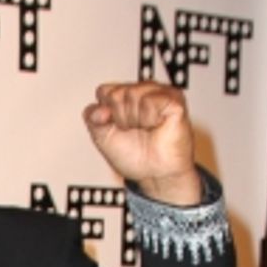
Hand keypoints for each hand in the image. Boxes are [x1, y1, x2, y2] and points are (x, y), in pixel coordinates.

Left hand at [82, 83, 201, 205]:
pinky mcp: (174, 100)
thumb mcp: (102, 137)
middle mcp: (142, 91)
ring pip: (133, 94)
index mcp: (124, 96)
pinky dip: (149, 119)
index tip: (116, 128)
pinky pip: (150, 101)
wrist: (154, 175)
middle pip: (116, 93)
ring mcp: (159, 93)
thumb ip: (92, 118)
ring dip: (135, 120)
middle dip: (120, 118)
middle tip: (133, 130)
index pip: (104, 91)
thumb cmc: (134, 156)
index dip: (105, 113)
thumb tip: (99, 109)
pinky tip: (156, 125)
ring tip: (145, 129)